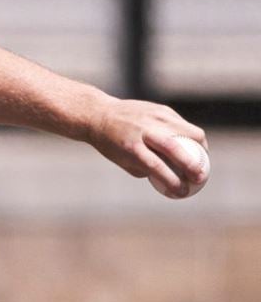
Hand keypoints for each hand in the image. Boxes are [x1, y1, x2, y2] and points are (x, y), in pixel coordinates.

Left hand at [84, 98, 208, 197]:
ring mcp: (155, 117)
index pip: (156, 166)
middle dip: (193, 166)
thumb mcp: (123, 160)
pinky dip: (190, 136)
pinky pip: (183, 124)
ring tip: (202, 160)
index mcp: (131, 146)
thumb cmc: (111, 143)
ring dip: (201, 148)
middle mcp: (144, 130)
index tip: (183, 192)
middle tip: (201, 178)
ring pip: (189, 132)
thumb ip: (147, 169)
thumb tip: (173, 178)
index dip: (173, 181)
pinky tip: (192, 146)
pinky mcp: (161, 109)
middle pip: (175, 148)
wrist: (99, 114)